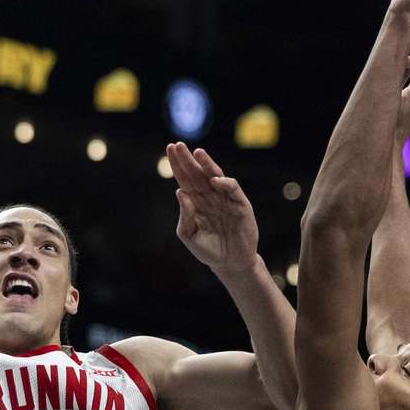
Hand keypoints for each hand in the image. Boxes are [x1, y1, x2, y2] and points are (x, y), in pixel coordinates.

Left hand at [168, 142, 259, 276]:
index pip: (184, 179)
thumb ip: (185, 215)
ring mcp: (225, 199)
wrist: (230, 263)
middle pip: (197, 174)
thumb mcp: (189, 235)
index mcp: (196, 202)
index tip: (170, 149)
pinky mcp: (240, 205)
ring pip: (215, 176)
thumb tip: (179, 192)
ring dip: (207, 164)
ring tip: (197, 153)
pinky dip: (225, 183)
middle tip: (178, 145)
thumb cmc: (209, 249)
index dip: (177, 164)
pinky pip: (232, 190)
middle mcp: (210, 196)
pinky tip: (214, 179)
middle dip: (188, 159)